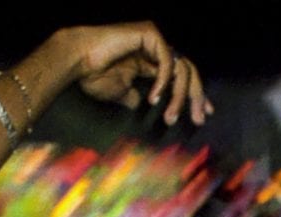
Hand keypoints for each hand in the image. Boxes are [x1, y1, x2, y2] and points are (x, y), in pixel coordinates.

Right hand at [50, 22, 210, 125]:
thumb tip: (141, 106)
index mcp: (151, 63)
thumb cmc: (93, 74)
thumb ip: (134, 97)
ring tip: (171, 116)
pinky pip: (167, 61)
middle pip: (188, 72)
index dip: (194, 95)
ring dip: (179, 95)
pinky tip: (155, 97)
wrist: (77, 60)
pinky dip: (164, 81)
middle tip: (200, 118)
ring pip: (181, 69)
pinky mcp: (150, 34)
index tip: (203, 114)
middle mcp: (156, 50)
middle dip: (196, 96)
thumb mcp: (120, 93)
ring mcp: (154, 40)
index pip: (181, 78)